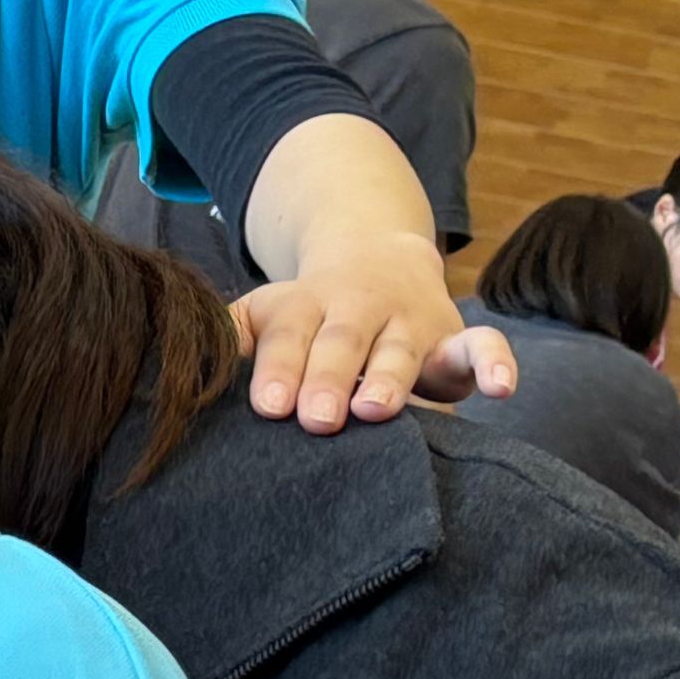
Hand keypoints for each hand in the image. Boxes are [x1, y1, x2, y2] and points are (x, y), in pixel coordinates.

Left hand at [231, 230, 503, 431]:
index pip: (288, 335)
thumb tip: (176, 365)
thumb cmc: (308, 311)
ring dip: (391, 378)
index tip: (269, 407)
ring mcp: (408, 322)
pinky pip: (483, 344)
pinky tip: (502, 390)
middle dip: (329, 379)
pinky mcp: (455, 336)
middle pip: (342, 342)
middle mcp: (358, 309)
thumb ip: (230, 336)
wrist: (379, 258)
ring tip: (377, 410)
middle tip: (317, 420)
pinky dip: (497, 362)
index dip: (279, 369)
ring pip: (401, 348)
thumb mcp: (266, 313)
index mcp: (304, 305)